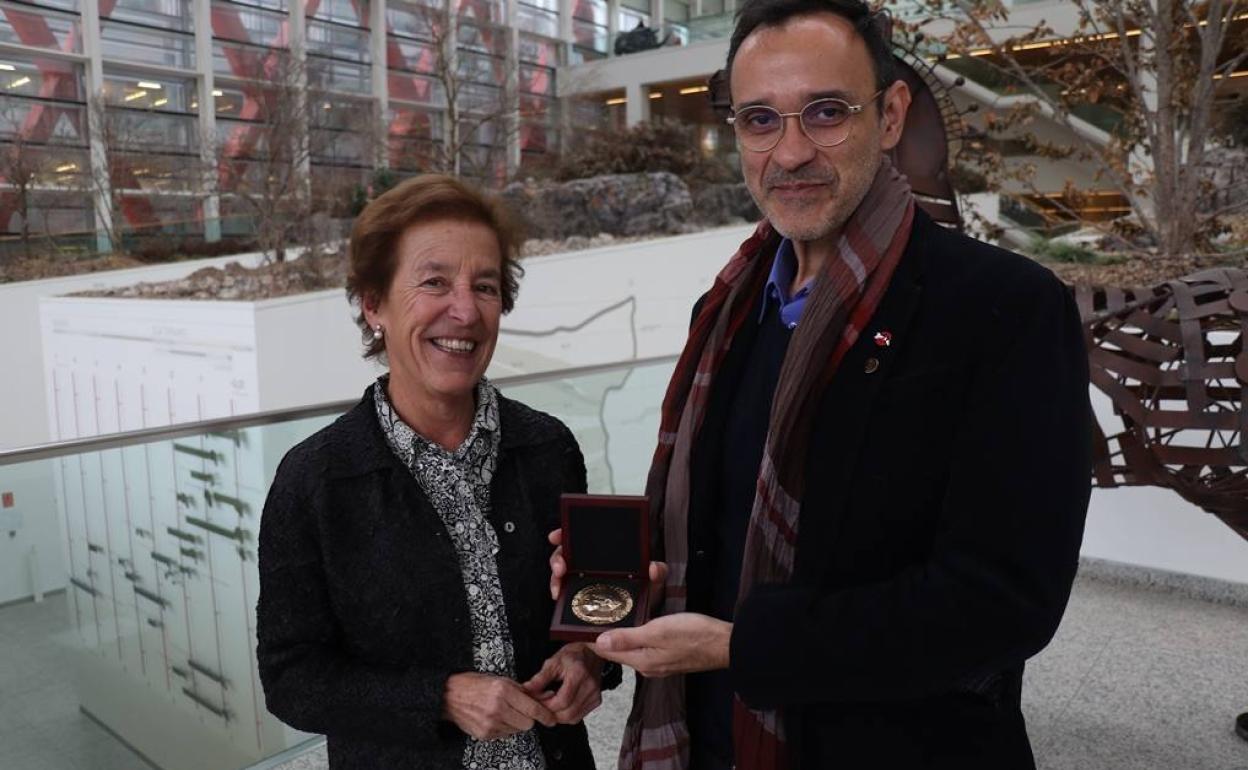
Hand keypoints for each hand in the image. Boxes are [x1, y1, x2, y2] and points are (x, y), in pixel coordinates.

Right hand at [442, 672, 556, 740]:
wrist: (450, 695)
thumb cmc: (475, 684)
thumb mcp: (502, 680)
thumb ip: (525, 690)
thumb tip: (546, 696)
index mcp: (504, 691)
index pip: (533, 709)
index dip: (546, 715)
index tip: (552, 719)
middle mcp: (497, 708)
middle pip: (528, 723)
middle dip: (528, 718)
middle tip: (521, 710)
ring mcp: (490, 723)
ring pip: (517, 730)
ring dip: (516, 723)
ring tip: (504, 711)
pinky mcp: (484, 734)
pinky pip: (505, 734)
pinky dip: (504, 728)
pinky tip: (495, 717)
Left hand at [521, 643, 603, 723]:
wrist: (590, 654)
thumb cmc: (571, 657)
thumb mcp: (552, 663)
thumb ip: (539, 679)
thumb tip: (526, 690)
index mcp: (578, 674)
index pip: (562, 701)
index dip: (546, 705)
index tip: (537, 701)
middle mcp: (589, 686)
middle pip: (567, 713)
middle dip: (550, 713)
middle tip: (541, 705)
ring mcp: (595, 695)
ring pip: (572, 718)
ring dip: (558, 716)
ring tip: (550, 705)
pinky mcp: (596, 701)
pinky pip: (578, 717)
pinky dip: (567, 715)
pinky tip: (561, 706)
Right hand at [547, 528, 669, 600]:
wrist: (643, 613)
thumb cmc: (646, 590)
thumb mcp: (654, 579)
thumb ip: (658, 572)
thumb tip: (653, 568)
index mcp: (606, 551)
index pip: (583, 535)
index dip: (566, 532)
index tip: (556, 535)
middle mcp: (590, 561)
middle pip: (566, 552)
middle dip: (557, 557)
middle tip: (560, 567)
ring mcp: (582, 576)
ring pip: (560, 570)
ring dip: (554, 576)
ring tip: (558, 585)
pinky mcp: (579, 593)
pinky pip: (563, 589)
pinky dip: (558, 590)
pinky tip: (558, 595)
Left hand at [592, 613, 730, 677]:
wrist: (725, 644)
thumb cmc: (694, 635)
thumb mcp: (657, 631)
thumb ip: (628, 637)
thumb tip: (599, 641)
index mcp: (642, 661)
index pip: (607, 651)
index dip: (592, 638)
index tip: (579, 624)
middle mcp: (647, 666)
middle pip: (618, 650)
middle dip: (605, 634)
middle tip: (592, 616)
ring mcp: (659, 663)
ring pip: (631, 648)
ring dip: (620, 634)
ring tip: (609, 617)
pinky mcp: (669, 657)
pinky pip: (644, 646)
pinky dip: (636, 635)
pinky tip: (636, 624)